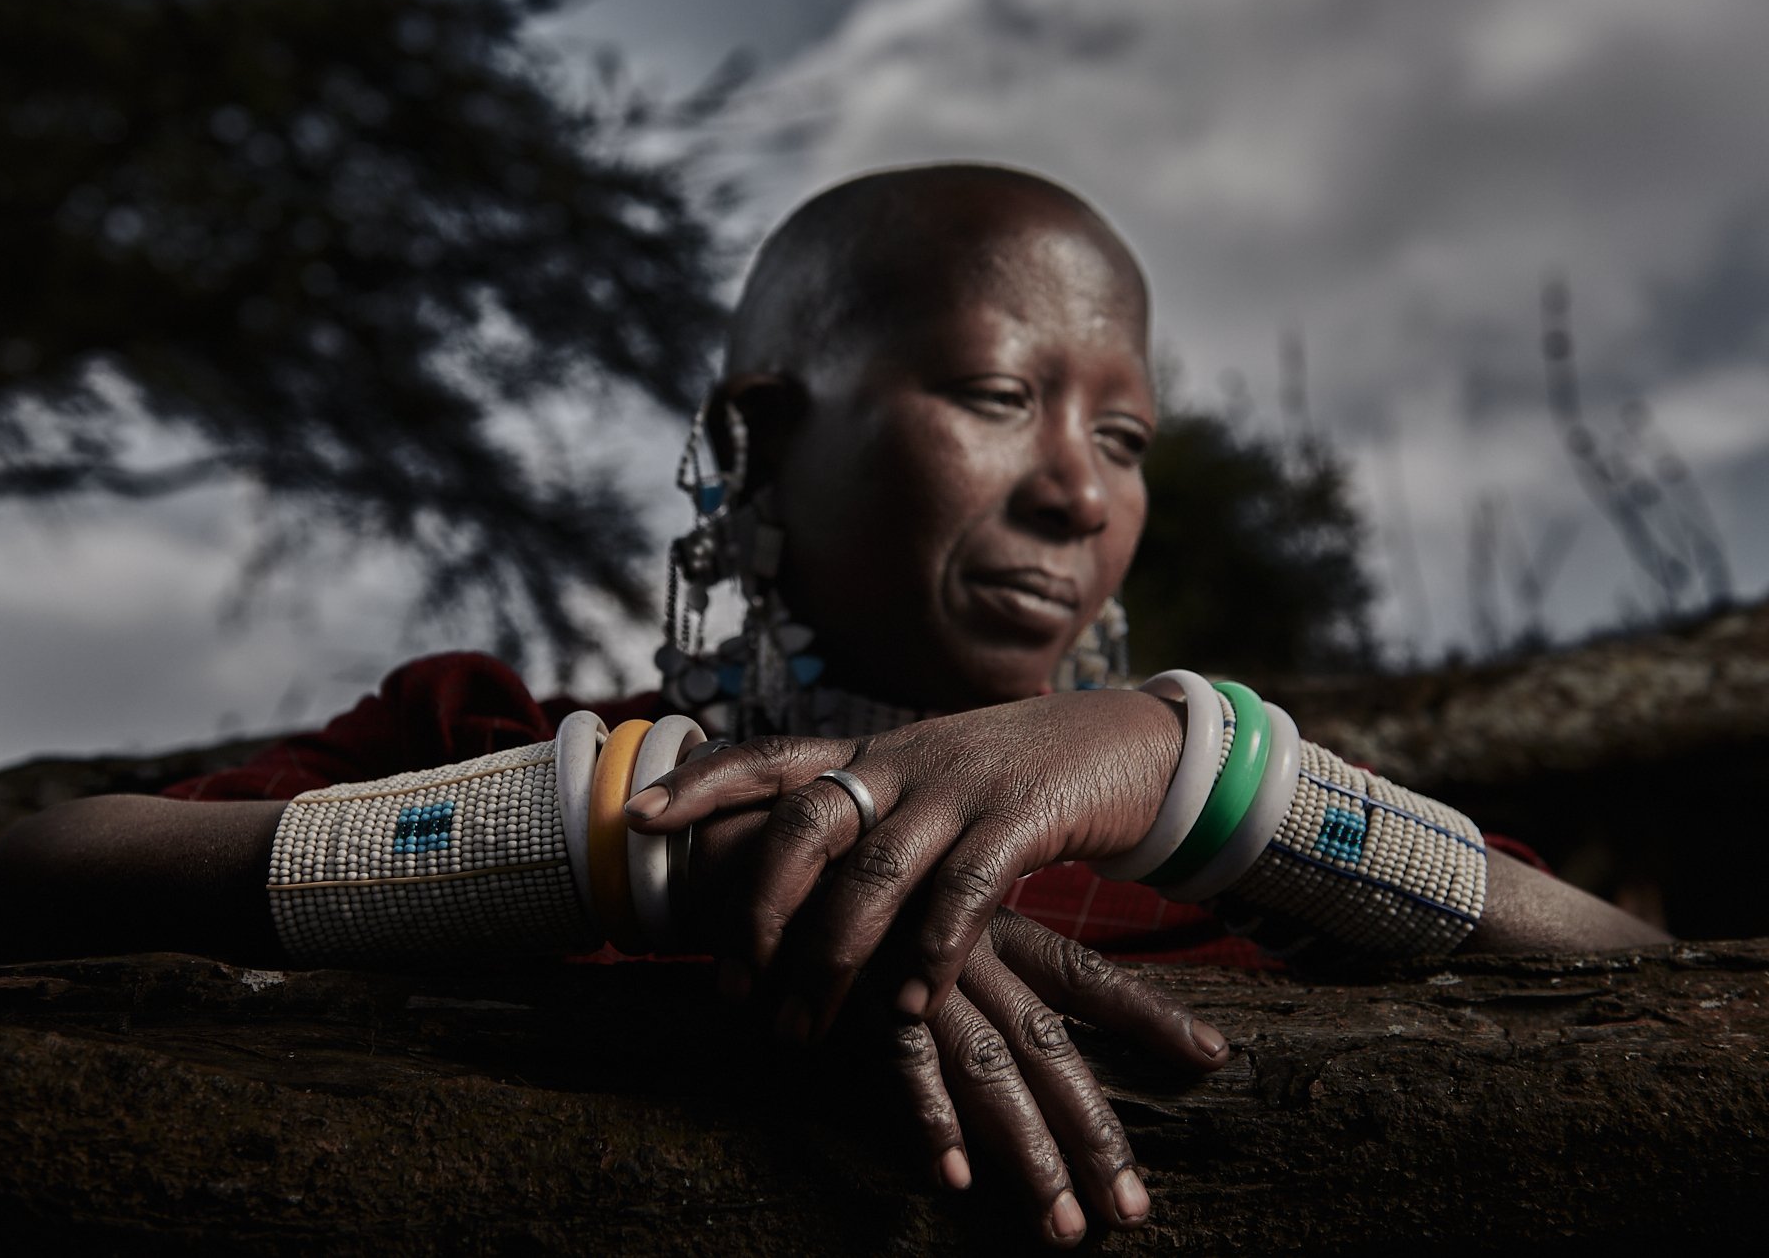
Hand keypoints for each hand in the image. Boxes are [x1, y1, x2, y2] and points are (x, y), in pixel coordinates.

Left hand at [632, 688, 1185, 1033]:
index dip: (701, 783)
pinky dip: (931, 954)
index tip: (638, 819)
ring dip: (834, 957)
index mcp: (874, 750)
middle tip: (734, 986)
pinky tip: (909, 1007)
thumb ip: (865, 814)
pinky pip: (964, 890)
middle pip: (804, 820)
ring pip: (874, 870)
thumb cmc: (1013, 778)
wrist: (1131, 741)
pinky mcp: (1027, 816)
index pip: (770, 754)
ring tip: (807, 1028)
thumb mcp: (929, 780)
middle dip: (758, 907)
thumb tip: (782, 866)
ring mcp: (966, 785)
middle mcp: (906, 760)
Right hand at [866, 907, 1227, 1245]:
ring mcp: (914, 978)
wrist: (753, 852)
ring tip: (1060, 1225)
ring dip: (1028, 1151)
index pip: (1084, 976)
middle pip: (1050, 1047)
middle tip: (1132, 1211)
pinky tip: (956, 1175)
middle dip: (1094, 1132)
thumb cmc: (847, 892)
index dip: (1147, 1015)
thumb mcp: (925, 914)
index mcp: (991, 927)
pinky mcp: (855, 998)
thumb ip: (975, 959)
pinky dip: (928, 1118)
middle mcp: (966, 954)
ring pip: (989, 1069)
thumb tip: (1028, 1022)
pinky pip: (901, 1066)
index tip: (1213, 1058)